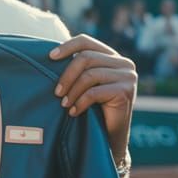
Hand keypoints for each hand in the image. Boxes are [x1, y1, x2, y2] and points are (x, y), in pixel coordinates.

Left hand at [49, 35, 136, 161]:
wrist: (110, 137)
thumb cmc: (94, 108)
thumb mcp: (85, 83)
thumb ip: (78, 67)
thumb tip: (51, 54)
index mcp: (112, 56)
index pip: (86, 41)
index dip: (67, 46)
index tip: (50, 57)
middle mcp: (124, 63)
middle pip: (86, 58)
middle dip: (67, 75)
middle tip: (56, 93)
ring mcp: (128, 76)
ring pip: (90, 75)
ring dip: (72, 91)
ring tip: (64, 104)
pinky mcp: (126, 91)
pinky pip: (94, 92)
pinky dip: (80, 102)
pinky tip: (74, 112)